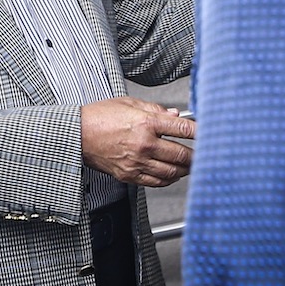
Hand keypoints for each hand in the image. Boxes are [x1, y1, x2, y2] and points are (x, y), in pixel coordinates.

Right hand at [80, 96, 194, 186]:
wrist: (77, 134)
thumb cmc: (99, 117)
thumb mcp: (129, 103)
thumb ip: (155, 109)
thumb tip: (174, 115)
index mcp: (146, 123)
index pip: (183, 129)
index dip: (200, 132)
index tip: (207, 134)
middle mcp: (144, 144)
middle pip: (182, 155)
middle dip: (196, 155)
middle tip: (202, 154)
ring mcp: (137, 162)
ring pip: (172, 172)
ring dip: (185, 170)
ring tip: (189, 165)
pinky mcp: (130, 175)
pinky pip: (157, 182)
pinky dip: (169, 180)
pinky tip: (172, 174)